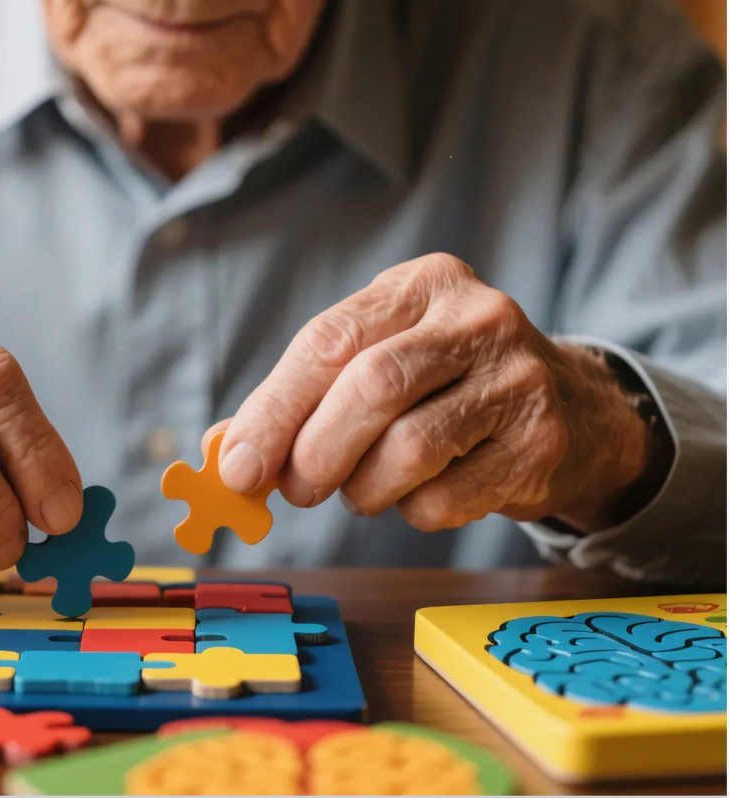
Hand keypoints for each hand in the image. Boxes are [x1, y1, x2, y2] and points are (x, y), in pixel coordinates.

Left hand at [208, 254, 651, 531]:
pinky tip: (417, 493)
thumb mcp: (380, 358)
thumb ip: (304, 395)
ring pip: (409, 449)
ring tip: (359, 489)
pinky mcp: (542, 444)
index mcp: (422, 284)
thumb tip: (226, 451)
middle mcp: (479, 318)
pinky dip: (410, 510)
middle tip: (294, 489)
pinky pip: (445, 497)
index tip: (237, 464)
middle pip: (370, 388)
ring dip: (362, 488)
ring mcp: (520, 379)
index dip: (273, 408)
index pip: (328, 340)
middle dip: (314, 452)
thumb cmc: (446, 385)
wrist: (572, 410)